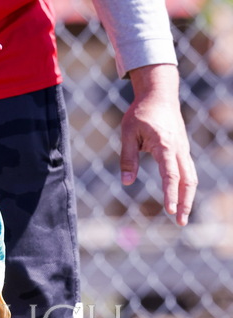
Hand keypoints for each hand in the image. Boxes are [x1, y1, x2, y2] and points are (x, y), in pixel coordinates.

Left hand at [121, 65, 196, 226]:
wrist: (159, 94)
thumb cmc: (140, 113)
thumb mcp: (127, 133)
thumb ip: (127, 158)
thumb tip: (126, 183)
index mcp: (164, 145)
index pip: (170, 175)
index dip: (170, 194)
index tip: (170, 210)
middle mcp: (178, 149)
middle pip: (188, 180)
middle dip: (186, 202)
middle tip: (181, 222)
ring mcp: (183, 149)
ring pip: (191, 177)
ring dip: (188, 197)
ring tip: (181, 216)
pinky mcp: (182, 150)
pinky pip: (187, 171)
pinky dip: (186, 187)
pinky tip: (181, 199)